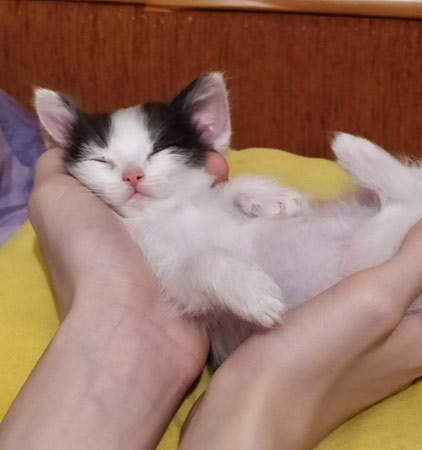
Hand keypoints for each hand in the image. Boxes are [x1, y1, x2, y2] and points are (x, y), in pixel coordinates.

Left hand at [0, 148, 225, 449]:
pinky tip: (239, 194)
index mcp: (109, 212)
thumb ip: (60, 164)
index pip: (135, 167)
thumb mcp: (53, 198)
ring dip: (212, 177)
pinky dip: (235, 206)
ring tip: (219, 167)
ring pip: (201, 198)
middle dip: (189, 158)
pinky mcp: (209, 263)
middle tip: (205, 153)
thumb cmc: (92, 256)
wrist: (133, 321)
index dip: (151, 145)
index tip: (166, 135)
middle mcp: (145, 228)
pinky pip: (225, 225)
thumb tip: (68, 137)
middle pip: (172, 179)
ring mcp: (180, 246)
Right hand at [179, 207, 421, 449]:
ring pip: (394, 283)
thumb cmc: (319, 354)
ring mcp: (375, 340)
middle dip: (419, 238)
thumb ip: (420, 259)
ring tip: (371, 207)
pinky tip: (341, 240)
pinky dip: (359, 264)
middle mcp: (411, 339)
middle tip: (399, 196)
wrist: (254, 402)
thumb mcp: (377, 300)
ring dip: (385, 248)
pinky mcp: (341, 336)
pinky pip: (363, 292)